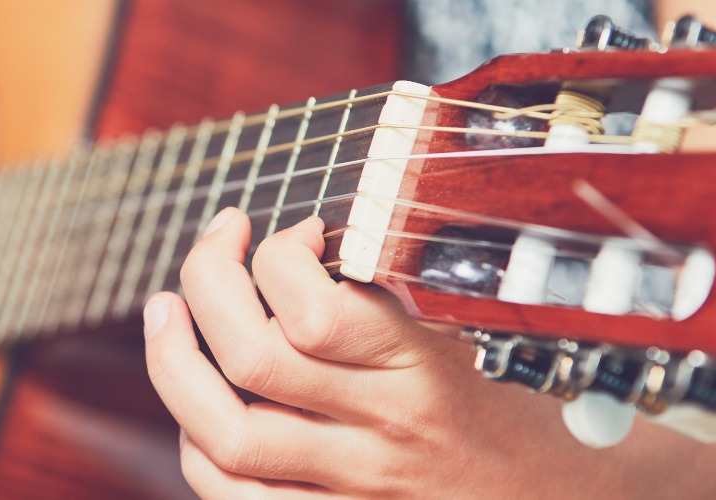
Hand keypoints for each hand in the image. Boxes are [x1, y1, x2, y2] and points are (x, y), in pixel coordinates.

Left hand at [141, 208, 715, 497]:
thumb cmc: (549, 413)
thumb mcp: (496, 336)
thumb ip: (412, 297)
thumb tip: (326, 244)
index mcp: (430, 369)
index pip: (310, 306)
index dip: (271, 254)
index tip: (292, 230)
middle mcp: (388, 434)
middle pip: (245, 361)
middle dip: (201, 285)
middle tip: (209, 245)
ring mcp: (358, 491)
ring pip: (221, 436)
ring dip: (173, 363)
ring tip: (166, 313)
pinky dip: (195, 451)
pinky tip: (197, 411)